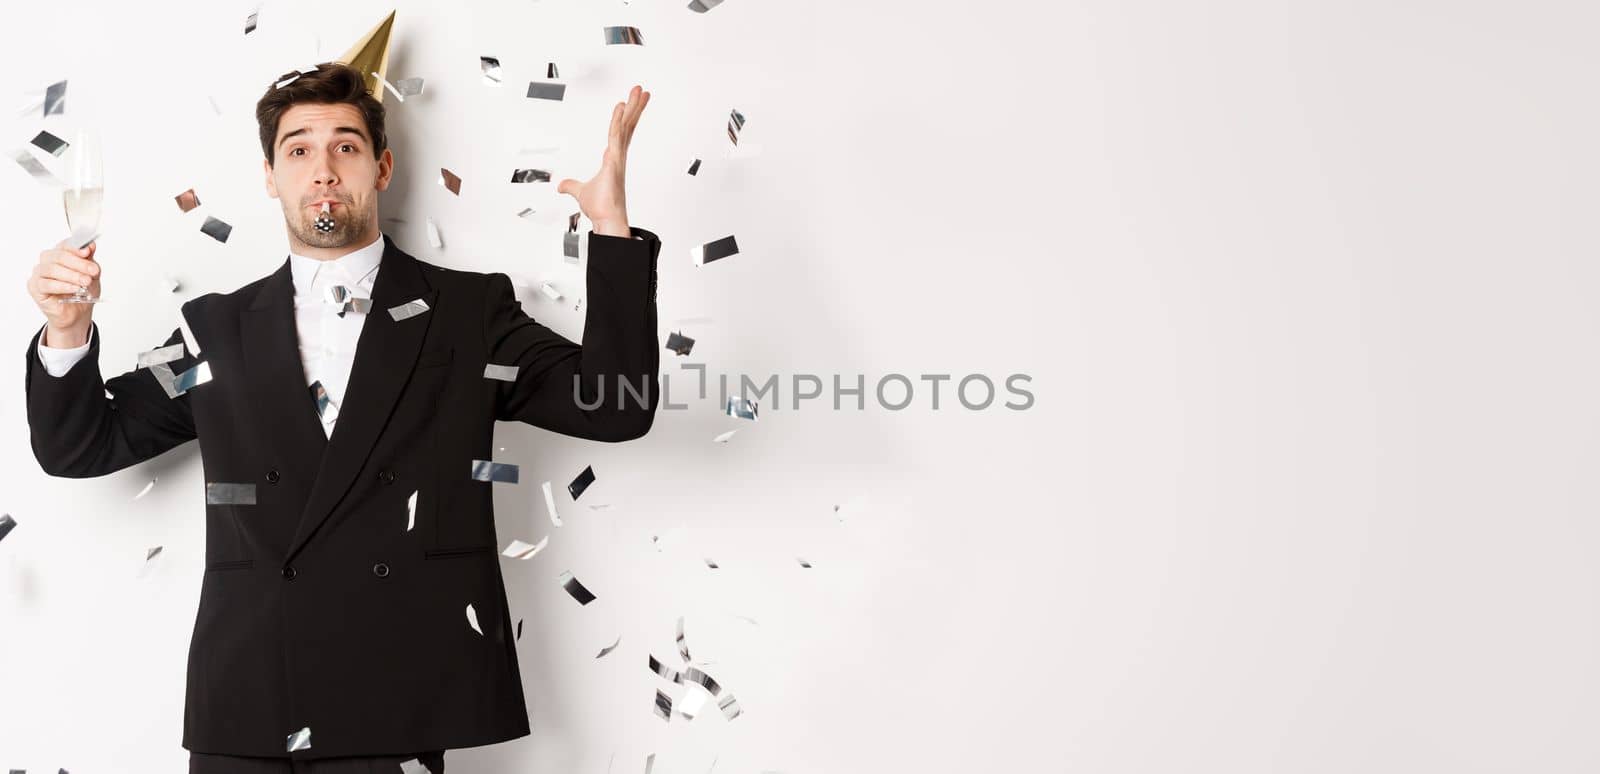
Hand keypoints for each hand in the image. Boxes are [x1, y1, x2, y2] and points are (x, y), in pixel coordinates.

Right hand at [28, 239, 98, 346]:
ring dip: (72, 275)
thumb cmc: (82, 292)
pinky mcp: (35, 288)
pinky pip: (46, 284)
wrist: (78, 313)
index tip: (88, 252)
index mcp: (60, 255)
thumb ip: (90, 260)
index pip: (64, 245)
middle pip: (58, 256)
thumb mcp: (91, 275)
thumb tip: (90, 245)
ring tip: (85, 282)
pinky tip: (74, 288)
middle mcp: (47, 262)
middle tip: (93, 271)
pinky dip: (63, 285)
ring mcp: (39, 274)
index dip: (75, 247)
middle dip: (78, 263)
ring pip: (51, 269)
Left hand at [558, 85, 650, 237]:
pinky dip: (617, 121)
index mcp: (614, 160)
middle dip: (635, 107)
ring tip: (638, 91)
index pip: (622, 133)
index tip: (629, 104)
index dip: (626, 118)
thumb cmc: (601, 208)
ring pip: (626, 126)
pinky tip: (620, 107)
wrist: (607, 220)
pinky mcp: (615, 161)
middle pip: (628, 126)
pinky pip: (615, 136)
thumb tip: (561, 186)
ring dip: (632, 107)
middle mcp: (619, 156)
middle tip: (641, 90)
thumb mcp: (580, 192)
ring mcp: (619, 157)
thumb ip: (571, 186)